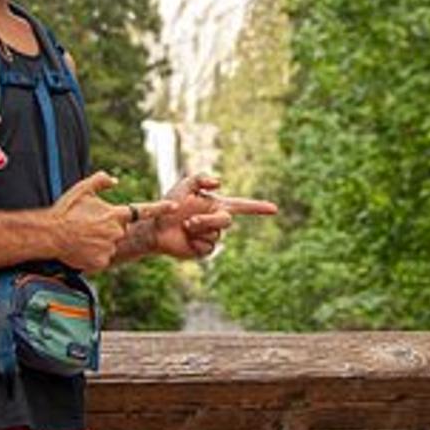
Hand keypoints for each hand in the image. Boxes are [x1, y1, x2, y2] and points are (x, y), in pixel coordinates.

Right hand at [48, 172, 169, 271]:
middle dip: (109, 229)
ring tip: (83, 237)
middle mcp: (116, 231)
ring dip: (101, 242)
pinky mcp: (102, 261)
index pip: (142, 209)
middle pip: (120, 230)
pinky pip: (103, 258)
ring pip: (111, 245)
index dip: (160, 208)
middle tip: (89, 226)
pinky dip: (95, 255)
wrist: (49, 234)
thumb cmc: (65, 211)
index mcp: (115, 214)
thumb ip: (100, 181)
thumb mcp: (81, 189)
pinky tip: (82, 249)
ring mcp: (110, 248)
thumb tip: (115, 179)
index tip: (174, 206)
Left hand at [145, 173, 278, 259]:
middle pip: (226, 221)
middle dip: (207, 220)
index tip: (274, 209)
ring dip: (198, 230)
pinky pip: (208, 247)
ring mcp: (211, 237)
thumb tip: (219, 183)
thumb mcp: (184, 186)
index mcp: (217, 206)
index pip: (243, 206)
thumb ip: (201, 178)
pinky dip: (195, 242)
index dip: (258, 208)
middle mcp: (216, 221)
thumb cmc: (169, 205)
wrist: (155, 227)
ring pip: (215, 234)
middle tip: (188, 222)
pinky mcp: (204, 251)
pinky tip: (186, 240)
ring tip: (184, 227)